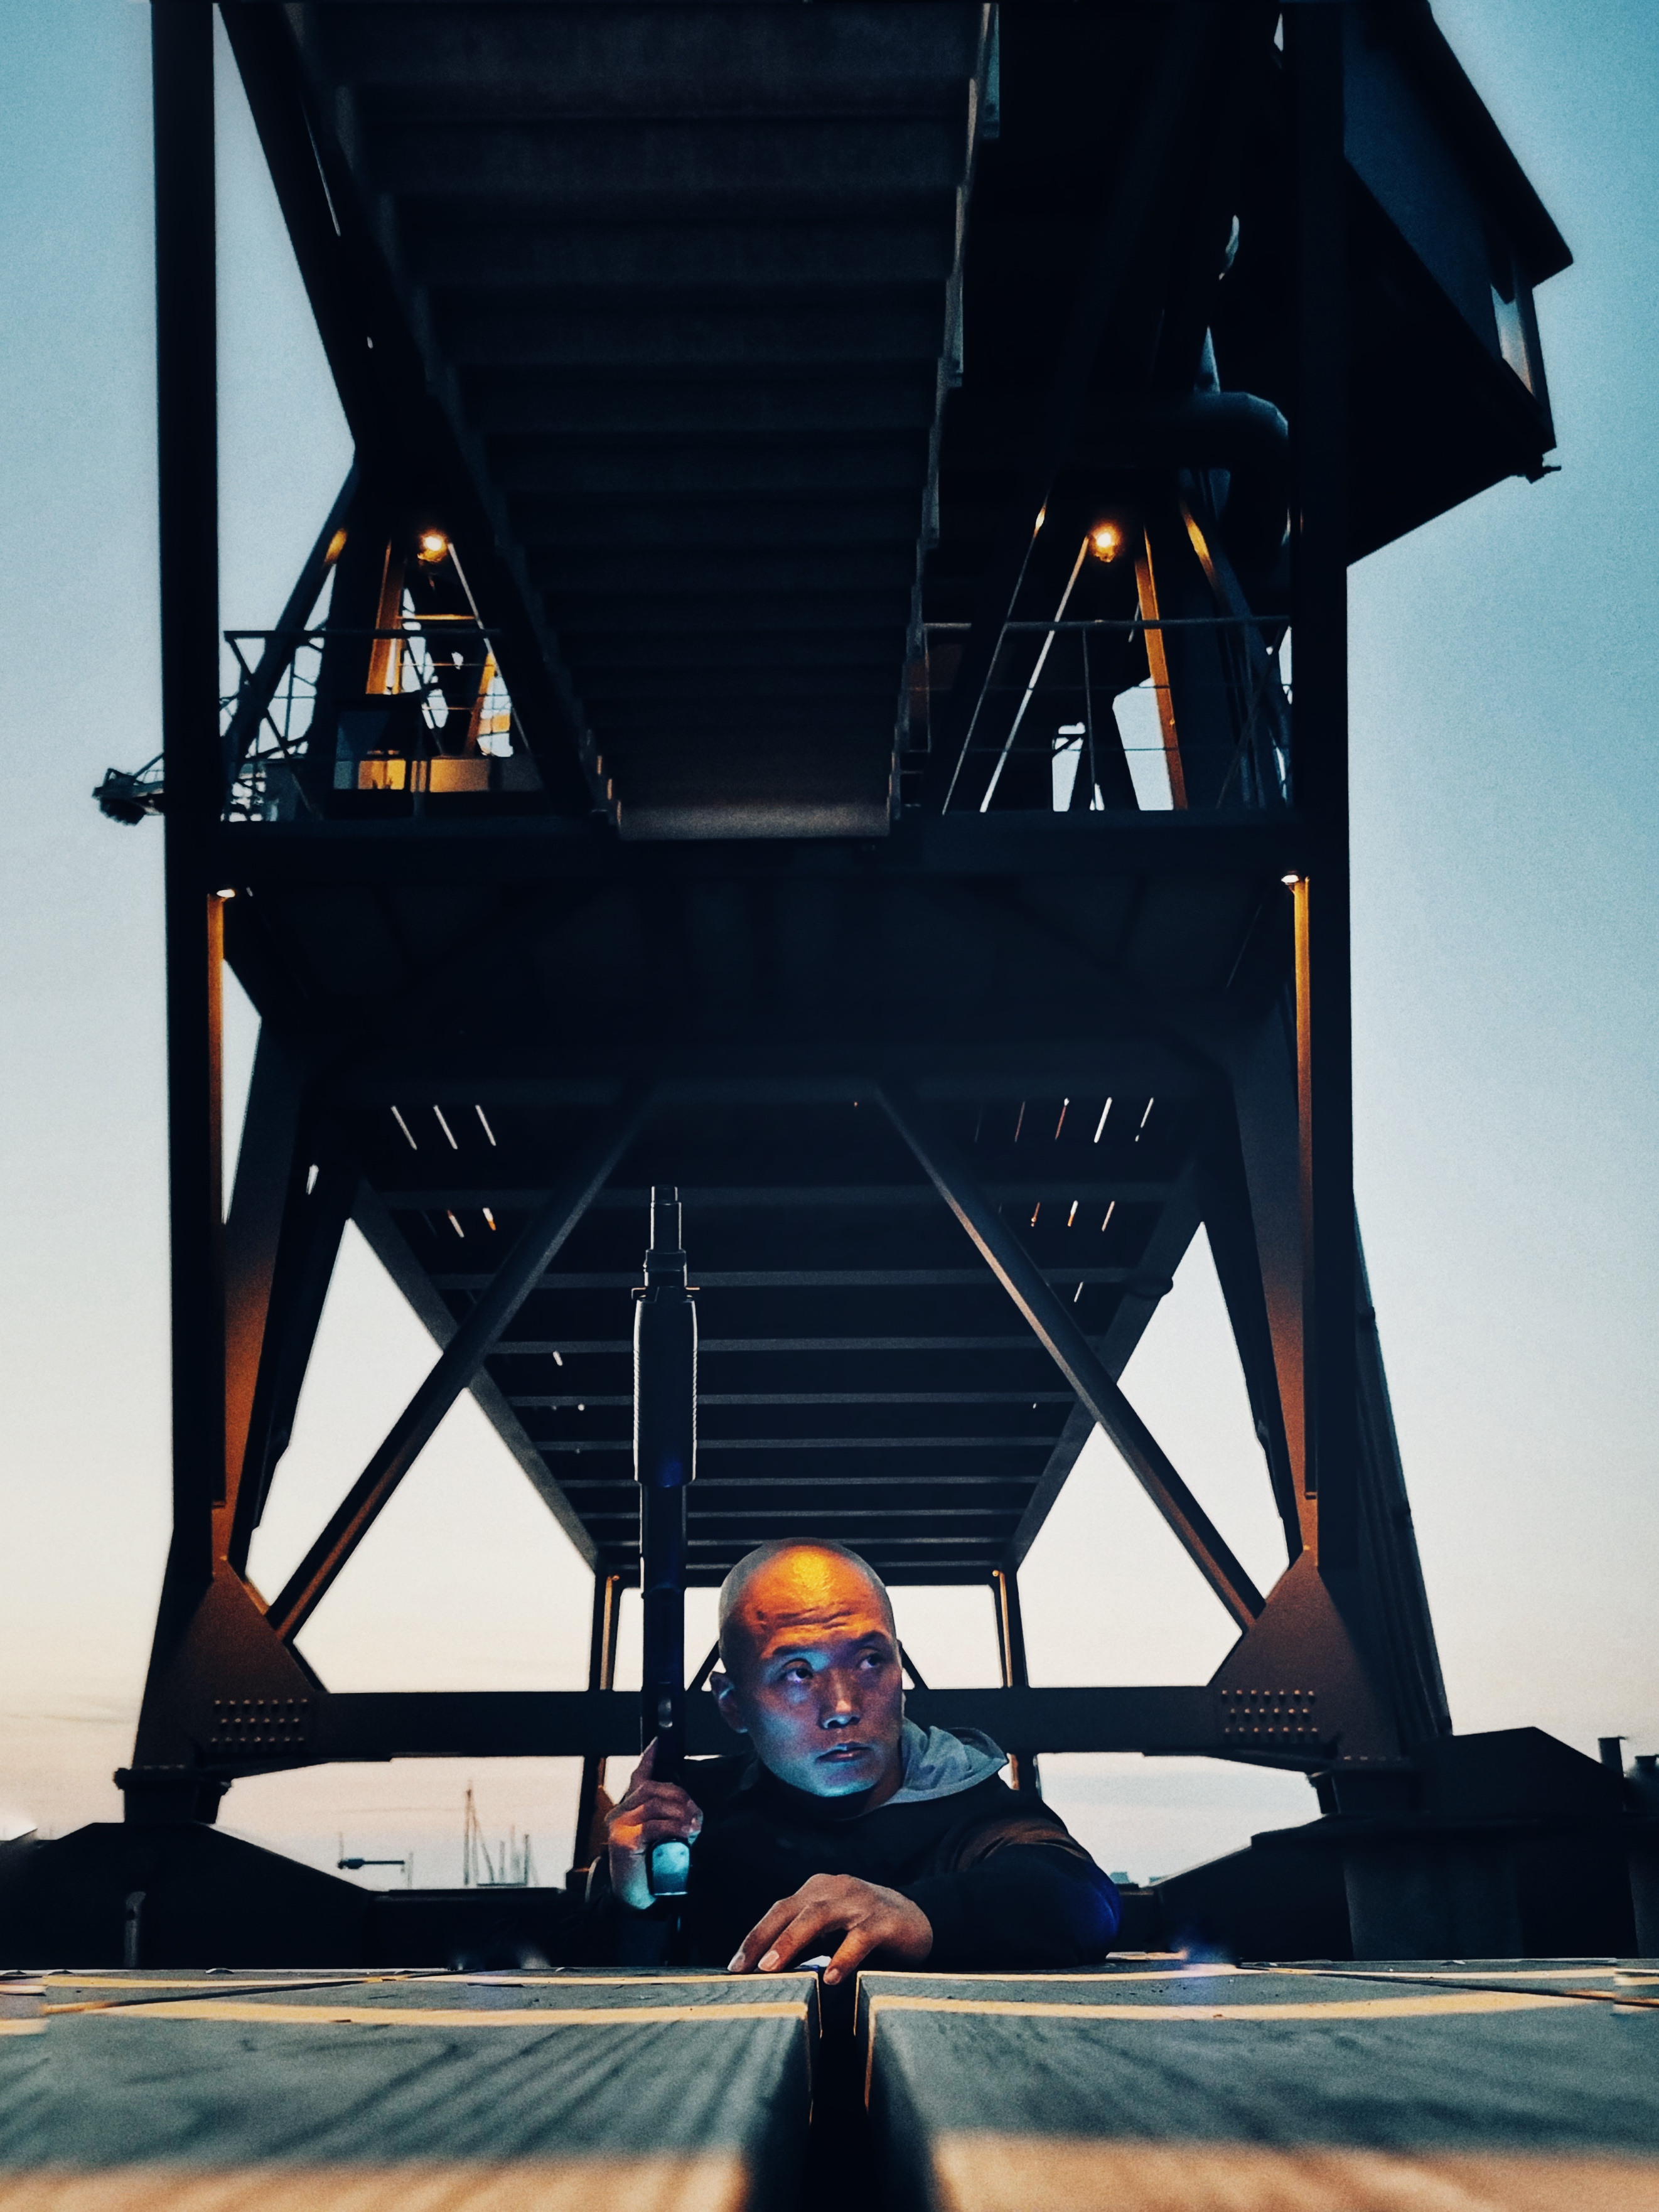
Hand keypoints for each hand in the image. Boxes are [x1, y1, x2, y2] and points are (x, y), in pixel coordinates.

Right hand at [605, 1739, 703, 1911]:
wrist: (635, 1898)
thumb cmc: (650, 1866)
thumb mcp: (660, 1837)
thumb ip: (667, 1819)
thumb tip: (690, 1808)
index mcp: (627, 1809)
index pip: (639, 1777)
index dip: (649, 1758)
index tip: (658, 1742)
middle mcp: (619, 1813)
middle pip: (653, 1789)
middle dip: (681, 1797)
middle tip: (698, 1815)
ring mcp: (619, 1826)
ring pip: (655, 1804)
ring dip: (681, 1812)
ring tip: (695, 1826)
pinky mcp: (624, 1840)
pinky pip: (654, 1825)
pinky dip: (674, 1827)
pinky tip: (686, 1833)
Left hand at [727, 1873, 932, 1985]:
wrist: (919, 1921)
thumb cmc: (866, 1929)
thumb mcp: (832, 1929)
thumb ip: (805, 1942)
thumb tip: (766, 1972)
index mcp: (818, 1891)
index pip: (779, 1910)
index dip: (755, 1936)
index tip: (734, 1966)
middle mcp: (835, 1889)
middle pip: (792, 1910)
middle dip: (765, 1938)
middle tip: (746, 1968)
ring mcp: (860, 1902)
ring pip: (819, 1916)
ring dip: (791, 1941)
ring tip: (772, 1967)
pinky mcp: (884, 1920)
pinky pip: (859, 1937)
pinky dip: (843, 1956)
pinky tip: (831, 1978)